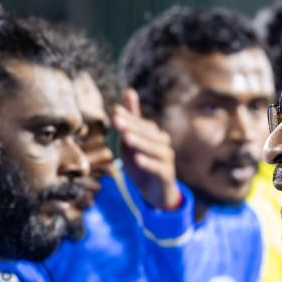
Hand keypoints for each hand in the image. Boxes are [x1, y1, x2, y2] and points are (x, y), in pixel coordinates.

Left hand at [112, 88, 180, 210]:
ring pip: (153, 148)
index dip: (128, 116)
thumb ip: (131, 120)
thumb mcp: (132, 141)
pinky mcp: (166, 174)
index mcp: (153, 133)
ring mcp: (166, 158)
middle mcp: (162, 142)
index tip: (114, 110)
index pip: (140, 123)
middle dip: (130, 126)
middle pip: (146, 133)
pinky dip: (148, 163)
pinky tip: (137, 159)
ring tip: (126, 137)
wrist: (155, 191)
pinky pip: (157, 168)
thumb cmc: (142, 162)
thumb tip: (129, 90)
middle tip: (116, 120)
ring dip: (139, 142)